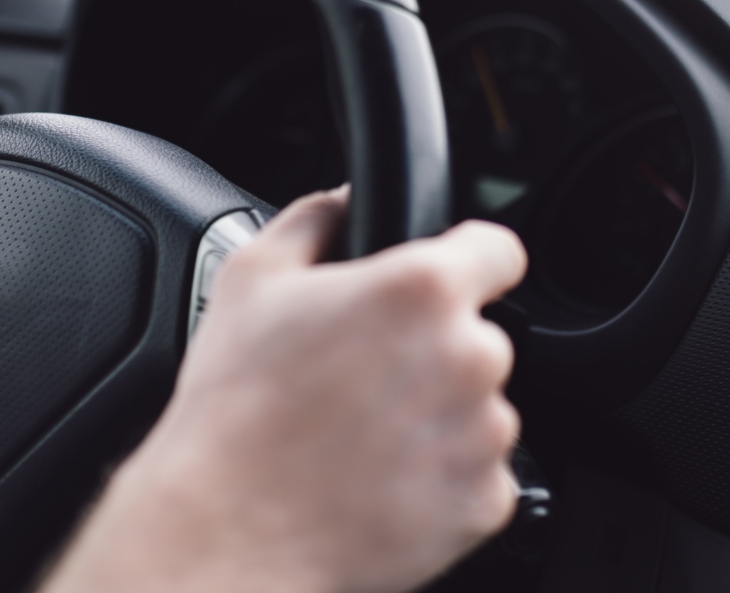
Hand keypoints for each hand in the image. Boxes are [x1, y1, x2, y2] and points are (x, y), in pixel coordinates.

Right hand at [42, 187, 527, 592]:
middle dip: (433, 351)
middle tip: (365, 378)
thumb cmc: (236, 409)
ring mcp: (484, 434)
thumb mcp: (251, 279)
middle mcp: (469, 357)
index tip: (444, 281)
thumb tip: (342, 200)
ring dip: (438, 416)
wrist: (230, 528)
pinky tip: (379, 480)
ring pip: (481, 408)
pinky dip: (442, 478)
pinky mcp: (485, 501)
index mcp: (422, 290)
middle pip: (478, 336)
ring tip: (362, 436)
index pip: (498, 249)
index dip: (467, 260)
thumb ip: (313, 219)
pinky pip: (480, 475)